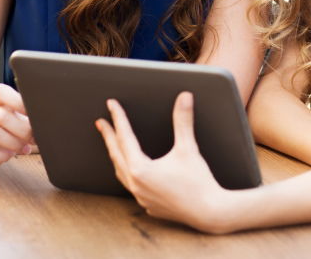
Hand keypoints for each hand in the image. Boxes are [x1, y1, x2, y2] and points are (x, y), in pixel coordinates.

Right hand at [0, 83, 36, 169]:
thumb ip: (30, 118)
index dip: (18, 101)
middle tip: (32, 137)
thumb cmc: (8, 128)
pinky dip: (2, 155)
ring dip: (13, 143)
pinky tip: (9, 155)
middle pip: (1, 116)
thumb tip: (46, 124)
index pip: (1, 92)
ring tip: (22, 147)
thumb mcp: (18, 118)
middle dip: (22, 129)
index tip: (33, 113)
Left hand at [96, 92, 238, 233]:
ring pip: (121, 172)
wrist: (209, 212)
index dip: (118, 118)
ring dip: (116, 155)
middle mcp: (136, 184)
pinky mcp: (149, 205)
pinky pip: (131, 186)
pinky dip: (127, 172)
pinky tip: (131, 170)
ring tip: (113, 144)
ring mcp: (140, 197)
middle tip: (101, 122)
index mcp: (140, 169)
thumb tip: (185, 96)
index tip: (111, 104)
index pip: (125, 137)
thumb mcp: (188, 148)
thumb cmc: (198, 181)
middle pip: (117, 154)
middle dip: (109, 136)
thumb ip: (183, 121)